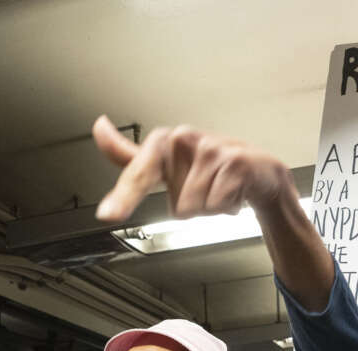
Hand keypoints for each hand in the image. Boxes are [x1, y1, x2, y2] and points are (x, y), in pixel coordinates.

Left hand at [92, 116, 293, 221]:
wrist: (259, 170)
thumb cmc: (210, 166)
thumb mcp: (168, 161)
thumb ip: (129, 154)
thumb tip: (98, 128)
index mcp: (163, 142)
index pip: (139, 172)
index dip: (124, 196)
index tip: (108, 215)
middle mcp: (184, 140)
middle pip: (177, 207)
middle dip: (193, 206)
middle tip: (205, 189)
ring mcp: (211, 149)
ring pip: (198, 209)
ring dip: (212, 207)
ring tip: (220, 190)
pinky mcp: (235, 162)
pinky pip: (218, 206)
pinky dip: (228, 207)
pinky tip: (234, 191)